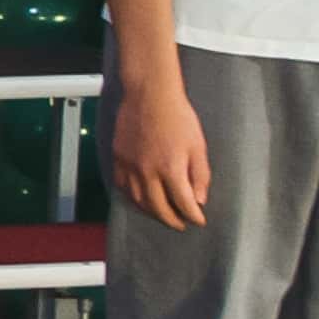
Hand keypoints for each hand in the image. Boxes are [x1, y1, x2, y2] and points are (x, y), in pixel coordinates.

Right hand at [113, 69, 214, 229]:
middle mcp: (147, 172)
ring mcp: (129, 166)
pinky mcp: (118, 159)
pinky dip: (132, 198)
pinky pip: (122, 187)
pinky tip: (141, 199)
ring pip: (138, 201)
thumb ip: (200, 175)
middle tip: (180, 224)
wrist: (149, 95)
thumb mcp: (198, 145)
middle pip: (158, 208)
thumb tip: (199, 198)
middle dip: (172, 220)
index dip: (193, 216)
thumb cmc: (177, 116)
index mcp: (170, 169)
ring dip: (151, 213)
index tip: (198, 220)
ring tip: (162, 215)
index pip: (183, 203)